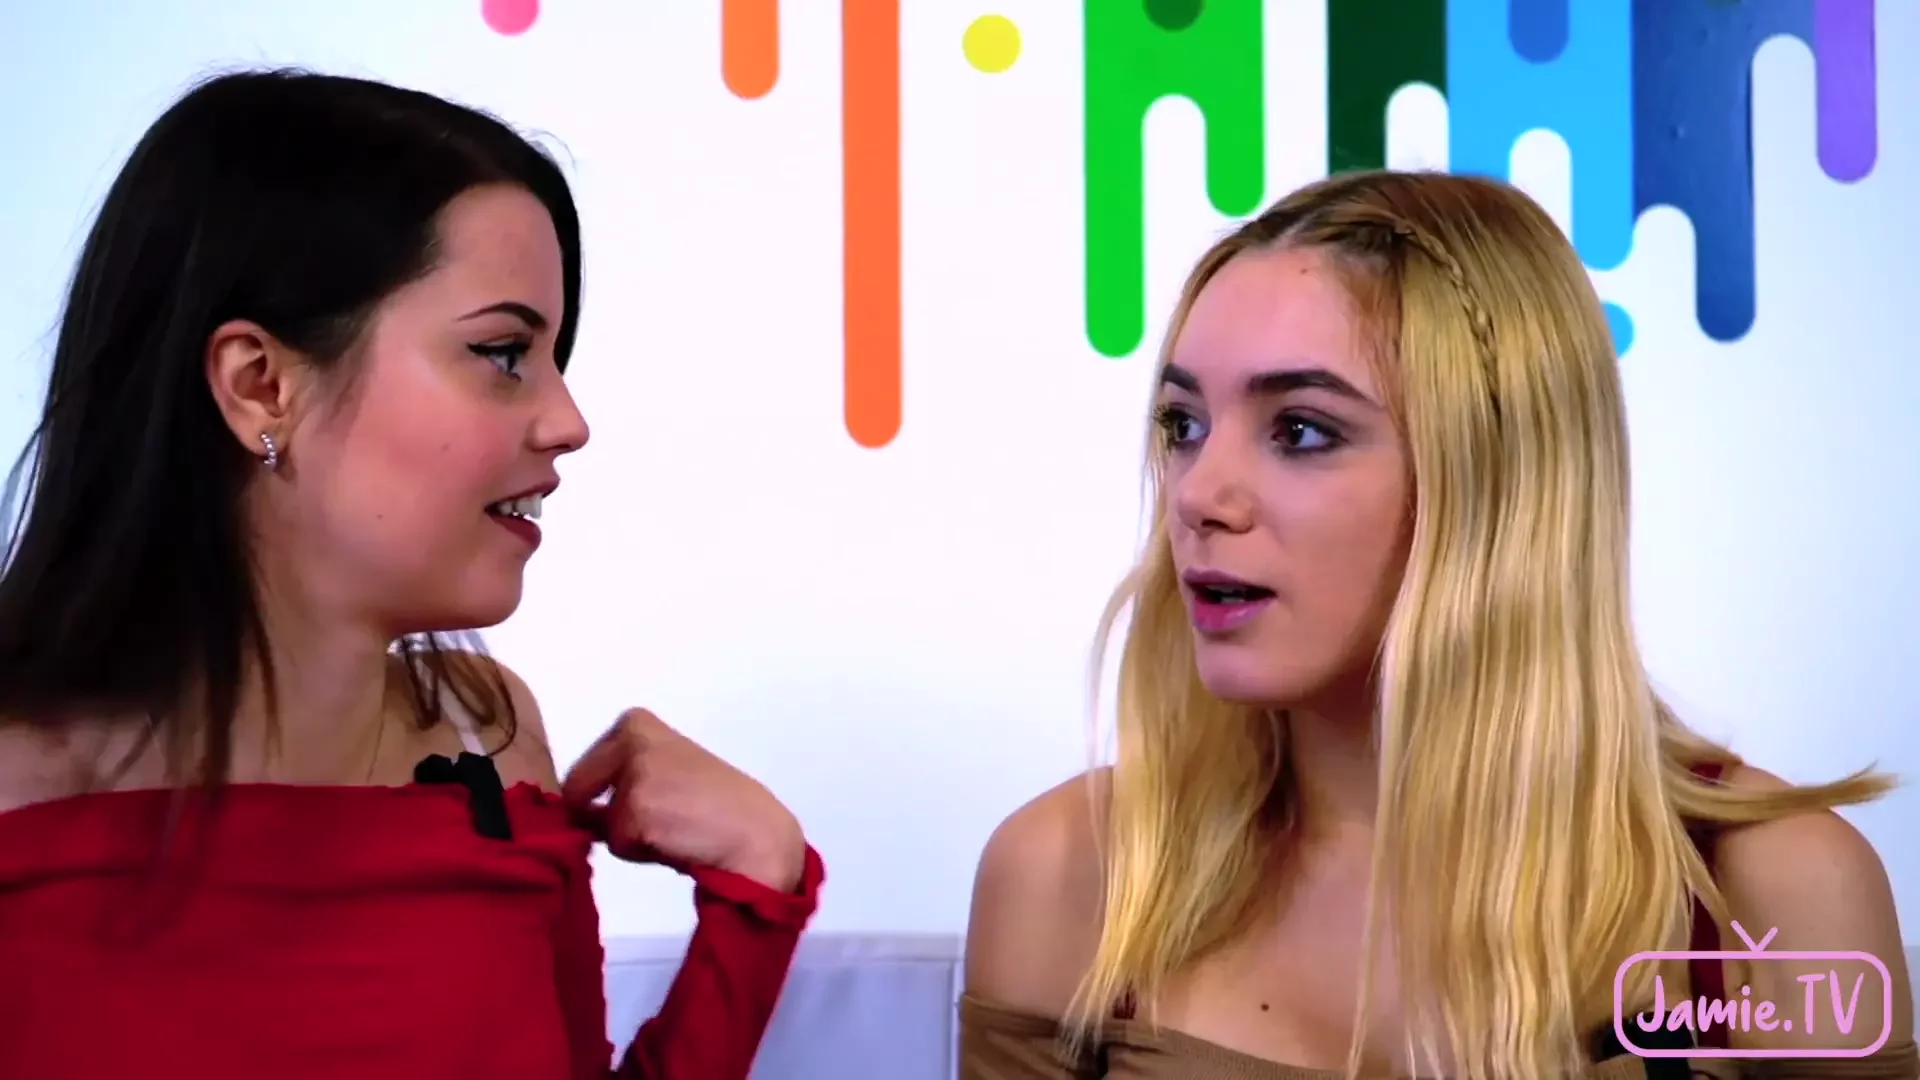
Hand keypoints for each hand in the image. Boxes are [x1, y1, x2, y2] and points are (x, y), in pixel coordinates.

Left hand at [560, 708, 806, 891]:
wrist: (756, 834)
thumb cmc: (719, 805)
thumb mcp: (669, 770)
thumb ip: (625, 776)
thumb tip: (575, 811)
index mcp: (638, 723)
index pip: (584, 766)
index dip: (603, 793)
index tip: (648, 796)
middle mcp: (631, 740)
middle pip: (577, 792)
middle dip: (606, 815)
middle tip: (660, 818)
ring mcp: (634, 776)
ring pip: (603, 824)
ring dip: (631, 836)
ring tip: (677, 827)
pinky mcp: (636, 813)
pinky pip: (619, 847)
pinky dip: (643, 853)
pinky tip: (678, 841)